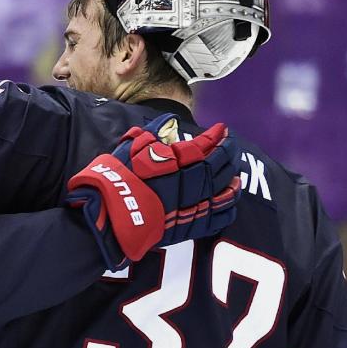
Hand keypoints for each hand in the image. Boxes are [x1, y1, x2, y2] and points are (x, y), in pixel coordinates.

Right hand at [66, 113, 241, 270]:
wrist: (111, 216)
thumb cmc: (118, 180)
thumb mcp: (131, 148)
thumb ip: (152, 132)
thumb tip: (168, 120)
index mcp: (179, 160)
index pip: (205, 144)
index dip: (215, 135)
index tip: (222, 128)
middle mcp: (192, 181)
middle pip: (219, 164)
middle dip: (229, 152)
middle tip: (232, 144)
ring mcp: (194, 205)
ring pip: (225, 191)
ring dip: (232, 180)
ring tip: (235, 173)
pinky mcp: (191, 227)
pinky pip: (219, 217)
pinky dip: (228, 208)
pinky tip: (231, 201)